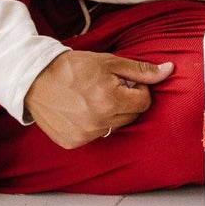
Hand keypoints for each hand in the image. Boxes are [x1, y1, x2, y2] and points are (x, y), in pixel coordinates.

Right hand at [24, 49, 174, 148]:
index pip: (144, 103)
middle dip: (126, 102)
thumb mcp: (111, 62)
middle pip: (131, 116)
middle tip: (107, 88)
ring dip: (110, 114)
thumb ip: (142, 71)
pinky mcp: (72, 143)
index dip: (137, 90)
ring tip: (92, 98)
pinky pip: (96, 135)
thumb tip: (169, 70)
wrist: (35, 79)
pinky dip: (94, 124)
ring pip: (114, 127)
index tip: (124, 81)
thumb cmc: (74, 67)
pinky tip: (81, 110)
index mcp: (110, 101)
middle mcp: (98, 123)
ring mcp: (83, 135)